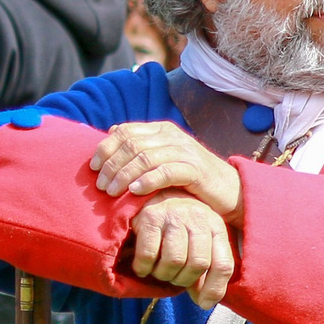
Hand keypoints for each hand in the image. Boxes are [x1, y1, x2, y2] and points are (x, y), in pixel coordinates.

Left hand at [92, 122, 242, 223]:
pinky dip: (147, 181)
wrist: (230, 190)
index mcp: (162, 130)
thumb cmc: (191, 178)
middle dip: (111, 166)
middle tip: (101, 186)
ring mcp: (186, 152)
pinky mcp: (196, 170)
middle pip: (131, 145)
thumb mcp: (165, 157)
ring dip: (124, 176)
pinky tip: (135, 191)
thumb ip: (142, 146)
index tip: (92, 168)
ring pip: (145, 158)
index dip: (105, 148)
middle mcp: (173, 137)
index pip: (124, 132)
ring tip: (113, 192)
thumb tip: (112, 132)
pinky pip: (165, 172)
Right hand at [128, 194, 235, 306]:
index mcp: (216, 227)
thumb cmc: (178, 226)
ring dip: (163, 275)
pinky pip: (148, 254)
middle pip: (199, 264)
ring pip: (175, 260)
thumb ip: (205, 273)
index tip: (203, 303)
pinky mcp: (149, 217)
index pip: (224, 265)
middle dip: (184, 280)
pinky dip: (144, 268)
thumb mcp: (199, 244)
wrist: (151, 193)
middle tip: (172, 278)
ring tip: (158, 271)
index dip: (215, 289)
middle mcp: (199, 219)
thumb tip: (205, 303)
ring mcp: (174, 216)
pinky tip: (142, 267)